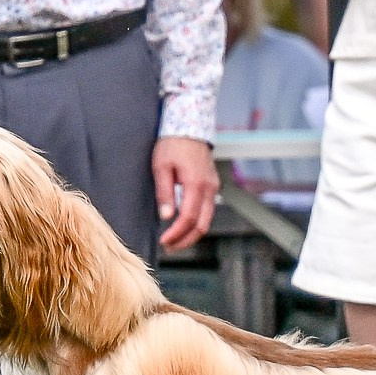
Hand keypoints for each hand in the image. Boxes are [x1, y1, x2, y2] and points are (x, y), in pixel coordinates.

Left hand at [152, 136, 218, 251]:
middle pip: (202, 225)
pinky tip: (183, 226)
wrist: (189, 127)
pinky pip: (208, 210)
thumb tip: (166, 216)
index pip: (189, 218)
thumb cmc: (173, 144)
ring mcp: (213, 187)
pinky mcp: (212, 186)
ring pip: (207, 220)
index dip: (176, 234)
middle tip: (169, 247)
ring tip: (174, 241)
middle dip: (186, 240)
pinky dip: (197, 223)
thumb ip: (165, 193)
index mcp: (196, 183)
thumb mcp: (161, 166)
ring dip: (191, 234)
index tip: (164, 241)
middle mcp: (209, 188)